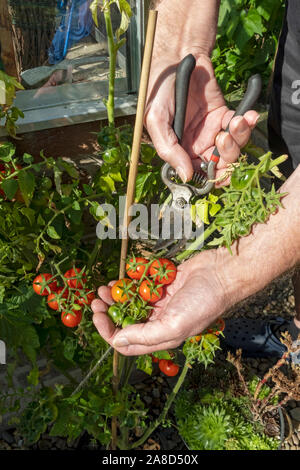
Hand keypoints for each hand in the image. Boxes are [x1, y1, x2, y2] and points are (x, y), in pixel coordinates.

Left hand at [91, 250, 230, 355]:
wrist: (222, 274)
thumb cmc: (203, 302)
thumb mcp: (175, 325)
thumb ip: (145, 336)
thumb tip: (117, 343)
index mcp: (161, 337)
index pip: (127, 344)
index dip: (109, 333)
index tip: (98, 317)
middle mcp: (159, 322)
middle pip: (125, 323)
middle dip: (108, 314)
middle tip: (96, 301)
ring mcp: (160, 303)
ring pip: (129, 304)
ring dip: (114, 298)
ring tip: (103, 289)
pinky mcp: (162, 285)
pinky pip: (139, 287)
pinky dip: (127, 284)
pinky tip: (118, 279)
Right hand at [145, 54, 258, 182]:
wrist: (177, 58)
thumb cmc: (160, 90)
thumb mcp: (156, 120)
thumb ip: (169, 150)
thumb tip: (185, 177)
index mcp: (180, 151)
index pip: (198, 174)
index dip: (212, 175)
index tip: (220, 169)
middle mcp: (197, 145)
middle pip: (219, 164)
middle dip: (228, 156)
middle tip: (225, 138)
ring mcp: (212, 130)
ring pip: (233, 147)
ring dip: (240, 138)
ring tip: (237, 121)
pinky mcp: (224, 115)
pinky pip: (240, 126)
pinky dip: (248, 123)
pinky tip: (249, 115)